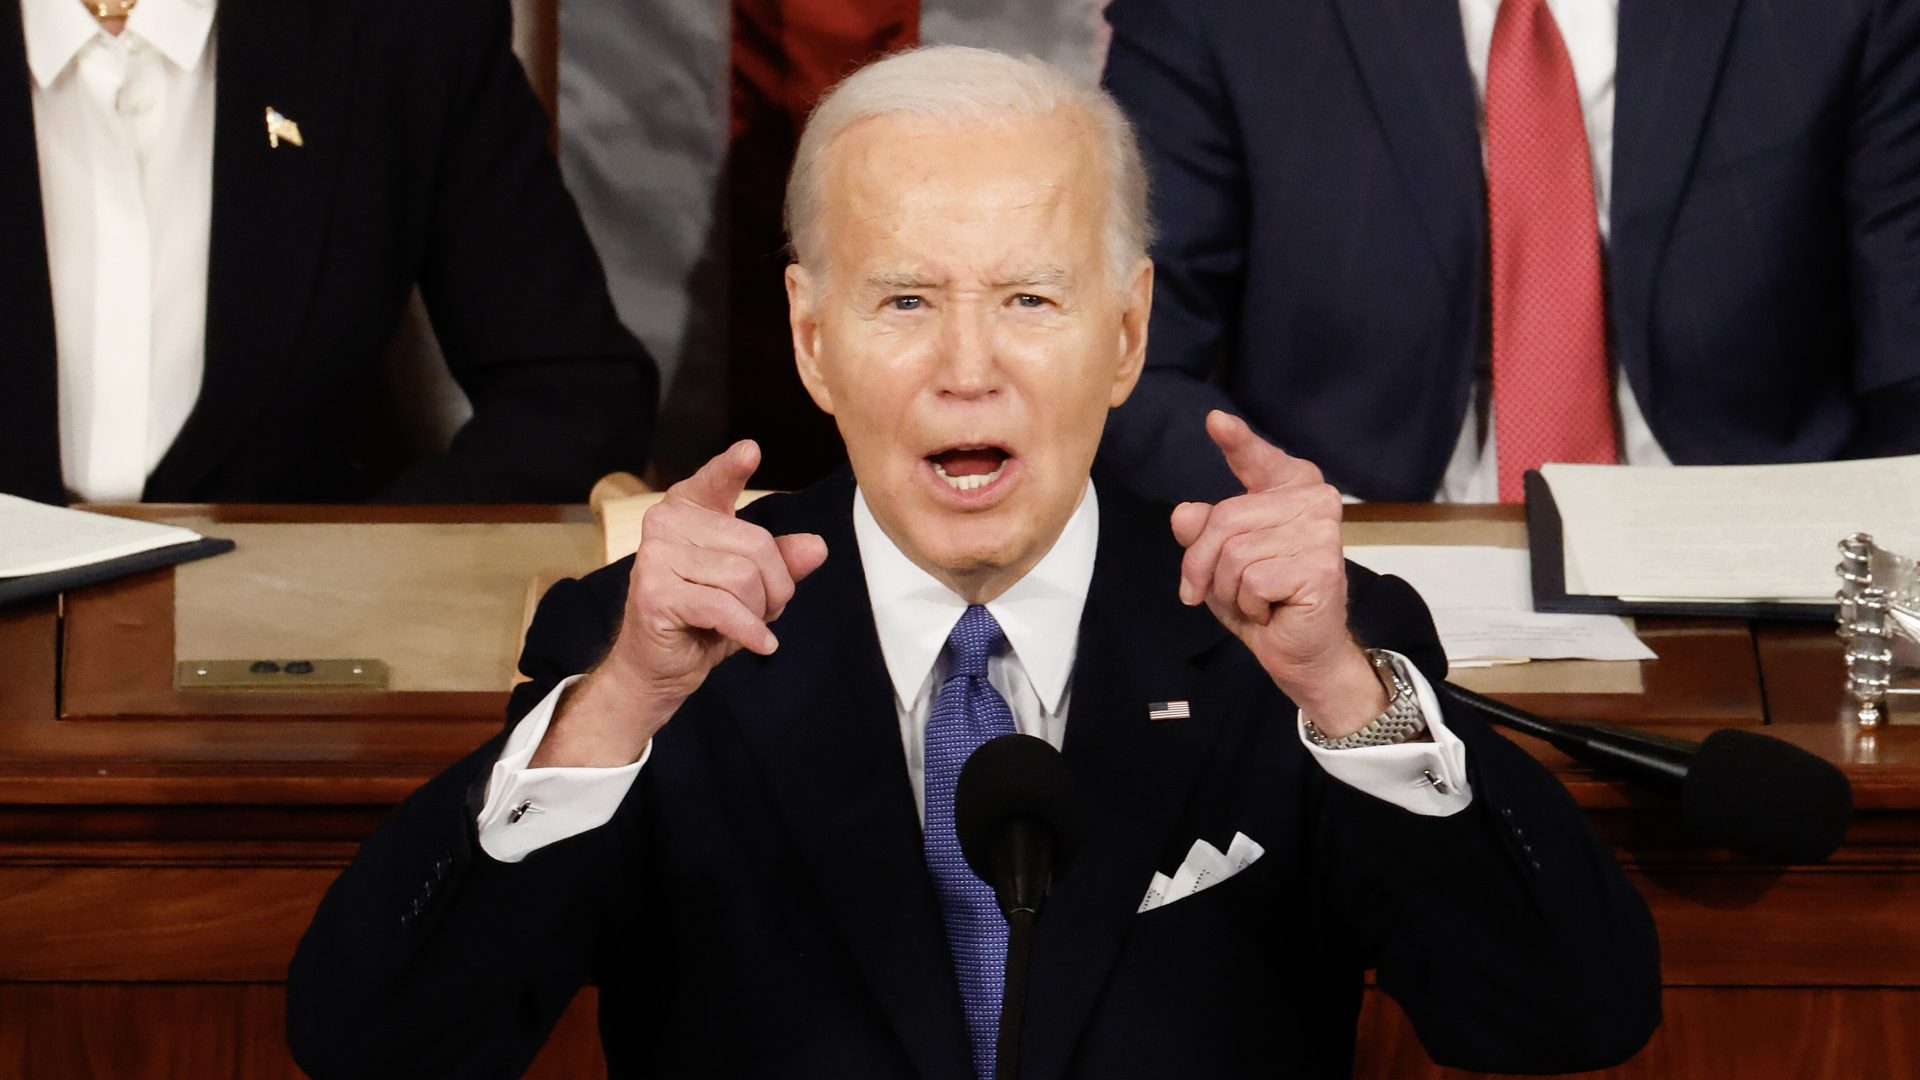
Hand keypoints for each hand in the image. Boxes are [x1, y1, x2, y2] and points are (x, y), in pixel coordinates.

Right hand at [533, 441, 828, 766]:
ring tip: (747, 624)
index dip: (732, 468)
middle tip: (764, 610)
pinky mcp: (655, 593)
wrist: (657, 667)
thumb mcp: (751, 587)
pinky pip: (724, 607)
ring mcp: (655, 557)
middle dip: (775, 586)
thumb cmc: (703, 620)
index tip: (751, 452)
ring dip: (759, 611)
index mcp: (687, 511)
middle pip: (755, 544)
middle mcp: (665, 524)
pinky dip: (750, 631)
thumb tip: (816, 547)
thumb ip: (781, 562)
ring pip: (743, 577)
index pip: (714, 482)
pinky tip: (760, 644)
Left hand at [1171, 412, 1384, 735]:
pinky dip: (1248, 605)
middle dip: (1203, 565)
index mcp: (1292, 490)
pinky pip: (1250, 580)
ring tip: (1255, 601)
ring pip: (1233, 553)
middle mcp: (1313, 502)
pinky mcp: (1319, 566)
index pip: (1258, 460)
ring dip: (1228, 590)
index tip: (1215, 422)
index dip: (1237, 442)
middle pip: (1223, 520)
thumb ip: (1203, 533)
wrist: (1300, 651)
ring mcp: (1320, 532)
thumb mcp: (1220, 563)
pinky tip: (1273, 610)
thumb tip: (1184, 515)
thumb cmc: (1263, 601)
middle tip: (1215, 592)